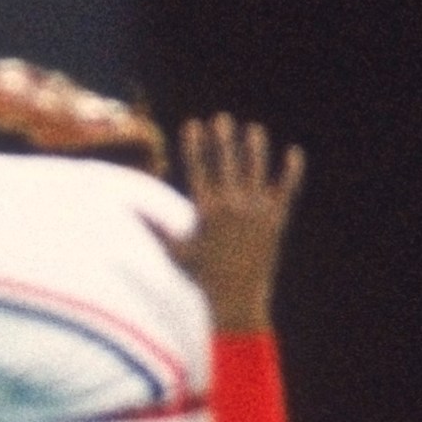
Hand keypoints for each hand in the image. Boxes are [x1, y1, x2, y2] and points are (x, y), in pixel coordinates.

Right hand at [169, 114, 304, 333]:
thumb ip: (153, 226)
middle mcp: (231, 207)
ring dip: (255, 148)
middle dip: (223, 139)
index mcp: (206, 211)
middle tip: (222, 119)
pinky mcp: (275, 222)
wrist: (236, 301)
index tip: (193, 124)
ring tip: (253, 130)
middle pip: (227, 163)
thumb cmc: (201, 278)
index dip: (195, 144)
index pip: (198, 168)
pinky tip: (294, 154)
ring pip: (257, 171)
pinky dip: (291, 172)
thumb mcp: (174, 251)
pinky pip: (285, 191)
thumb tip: (126, 209)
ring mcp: (256, 213)